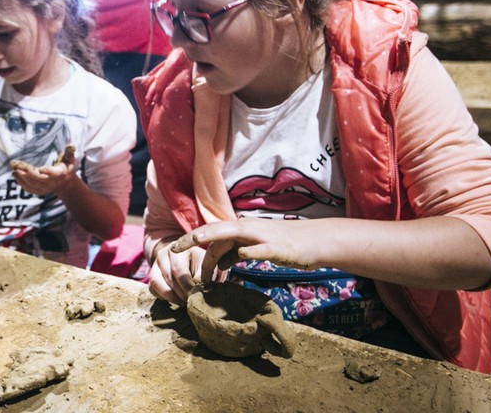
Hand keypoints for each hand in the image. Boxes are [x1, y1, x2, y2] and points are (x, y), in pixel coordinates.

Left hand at [10, 149, 76, 195]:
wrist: (65, 184)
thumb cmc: (66, 167)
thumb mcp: (69, 159)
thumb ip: (69, 152)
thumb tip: (71, 145)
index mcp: (60, 174)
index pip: (54, 174)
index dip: (48, 172)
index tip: (41, 168)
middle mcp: (52, 183)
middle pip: (38, 178)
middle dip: (26, 171)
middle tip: (16, 164)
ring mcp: (45, 188)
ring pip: (32, 184)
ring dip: (21, 177)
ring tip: (13, 168)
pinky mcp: (39, 192)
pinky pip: (29, 189)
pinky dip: (21, 183)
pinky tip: (15, 175)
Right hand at [149, 239, 206, 305]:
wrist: (189, 260)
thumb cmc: (200, 262)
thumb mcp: (205, 265)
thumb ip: (201, 276)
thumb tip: (196, 290)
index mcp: (177, 248)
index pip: (179, 270)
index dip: (187, 287)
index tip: (196, 297)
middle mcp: (162, 254)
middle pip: (168, 278)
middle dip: (181, 294)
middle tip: (192, 302)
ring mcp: (154, 265)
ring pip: (157, 284)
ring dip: (171, 297)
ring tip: (184, 302)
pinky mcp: (151, 276)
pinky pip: (152, 289)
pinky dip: (164, 297)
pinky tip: (177, 299)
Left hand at [171, 219, 316, 285]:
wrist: (317, 241)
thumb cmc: (286, 245)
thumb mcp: (255, 248)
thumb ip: (234, 253)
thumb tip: (216, 262)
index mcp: (242, 229)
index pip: (213, 233)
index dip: (192, 240)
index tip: (173, 249)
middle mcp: (250, 228)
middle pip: (217, 230)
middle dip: (194, 237)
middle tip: (173, 248)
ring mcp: (264, 236)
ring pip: (234, 234)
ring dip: (215, 238)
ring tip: (196, 242)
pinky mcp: (279, 247)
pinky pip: (262, 249)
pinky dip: (250, 251)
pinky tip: (241, 254)